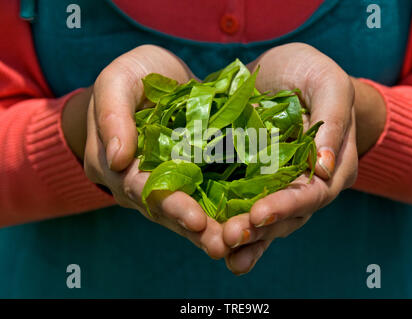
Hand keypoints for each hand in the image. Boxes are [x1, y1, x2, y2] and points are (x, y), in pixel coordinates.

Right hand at [78, 45, 228, 258]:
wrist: (156, 77)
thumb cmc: (131, 76)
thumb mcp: (117, 80)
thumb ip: (113, 115)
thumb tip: (118, 159)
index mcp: (115, 164)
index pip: (140, 189)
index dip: (168, 204)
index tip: (195, 220)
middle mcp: (138, 182)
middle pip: (166, 210)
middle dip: (194, 228)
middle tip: (222, 245)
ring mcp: (166, 183)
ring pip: (186, 211)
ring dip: (210, 230)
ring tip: (236, 244)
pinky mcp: (192, 176)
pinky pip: (205, 198)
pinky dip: (221, 212)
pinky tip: (244, 224)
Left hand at [222, 43, 363, 274]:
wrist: (284, 70)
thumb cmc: (312, 73)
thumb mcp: (328, 83)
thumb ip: (333, 121)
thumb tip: (326, 169)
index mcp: (333, 164)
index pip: (313, 193)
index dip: (287, 206)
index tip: (259, 214)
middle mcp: (308, 182)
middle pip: (288, 215)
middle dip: (259, 230)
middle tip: (230, 239)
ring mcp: (281, 184)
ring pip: (267, 218)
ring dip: (245, 236)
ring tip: (220, 249)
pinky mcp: (255, 179)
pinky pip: (246, 205)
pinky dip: (233, 223)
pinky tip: (217, 244)